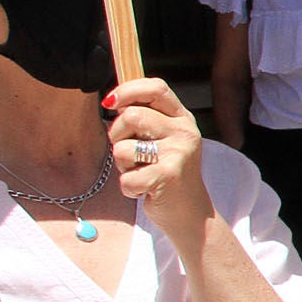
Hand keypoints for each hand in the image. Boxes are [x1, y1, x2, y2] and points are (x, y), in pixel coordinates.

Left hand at [107, 79, 208, 247]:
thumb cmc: (168, 174)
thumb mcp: (165, 139)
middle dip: (117, 135)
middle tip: (129, 153)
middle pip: (131, 115)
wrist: (190, 213)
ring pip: (122, 148)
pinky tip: (144, 190)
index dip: (127, 90)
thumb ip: (146, 117)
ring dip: (122, 165)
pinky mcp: (167, 177)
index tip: (110, 103)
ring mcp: (178, 154)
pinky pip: (126, 178)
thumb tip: (112, 99)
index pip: (155, 87)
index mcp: (182, 119)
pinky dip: (128, 188)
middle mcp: (184, 132)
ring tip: (140, 172)